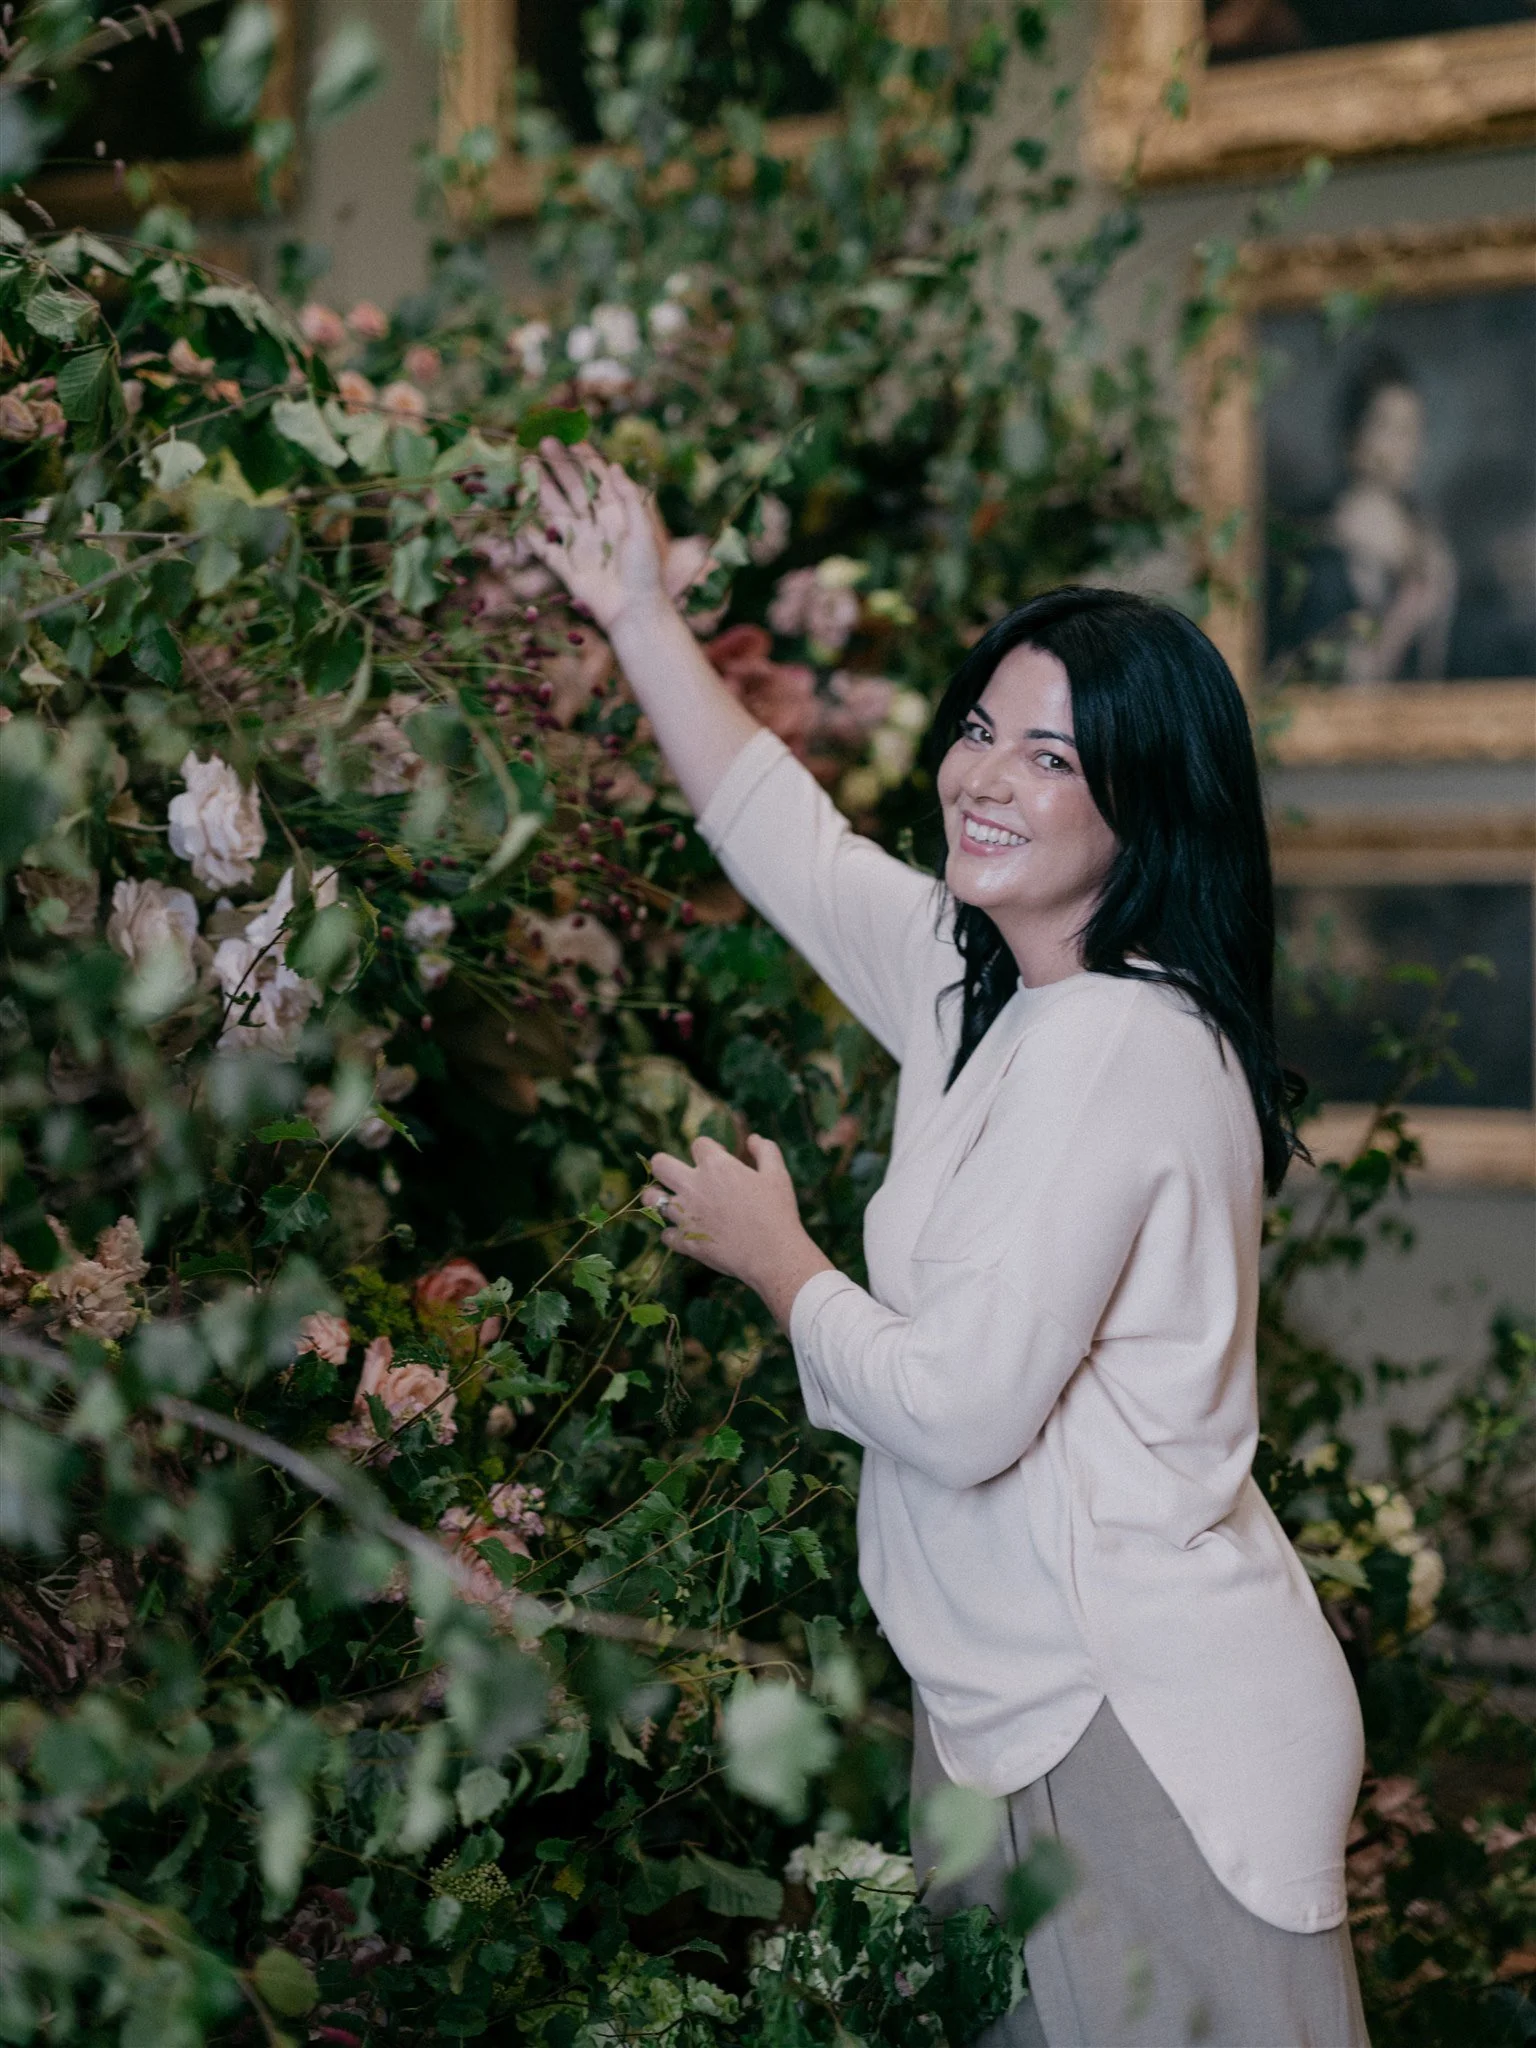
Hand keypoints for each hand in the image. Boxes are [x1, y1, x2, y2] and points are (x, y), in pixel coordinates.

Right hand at [522, 439, 667, 634]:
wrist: (634, 612)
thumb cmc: (645, 572)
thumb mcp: (642, 530)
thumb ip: (628, 498)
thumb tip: (614, 465)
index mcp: (616, 513)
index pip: (598, 478)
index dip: (584, 459)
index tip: (571, 440)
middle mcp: (595, 523)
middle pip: (573, 488)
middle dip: (558, 466)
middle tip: (542, 444)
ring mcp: (579, 542)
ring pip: (555, 509)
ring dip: (540, 488)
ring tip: (525, 466)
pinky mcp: (564, 564)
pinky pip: (543, 544)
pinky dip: (529, 529)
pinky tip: (517, 509)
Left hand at [642, 1133, 834, 1329]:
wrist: (772, 1254)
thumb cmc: (777, 1211)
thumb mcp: (778, 1174)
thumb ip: (765, 1150)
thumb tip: (753, 1139)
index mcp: (716, 1166)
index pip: (698, 1144)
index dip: (709, 1149)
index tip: (719, 1161)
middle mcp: (693, 1186)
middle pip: (659, 1164)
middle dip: (665, 1165)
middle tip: (679, 1176)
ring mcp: (685, 1215)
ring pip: (651, 1199)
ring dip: (659, 1198)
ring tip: (673, 1203)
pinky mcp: (685, 1241)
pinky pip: (666, 1234)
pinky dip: (674, 1234)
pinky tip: (688, 1233)